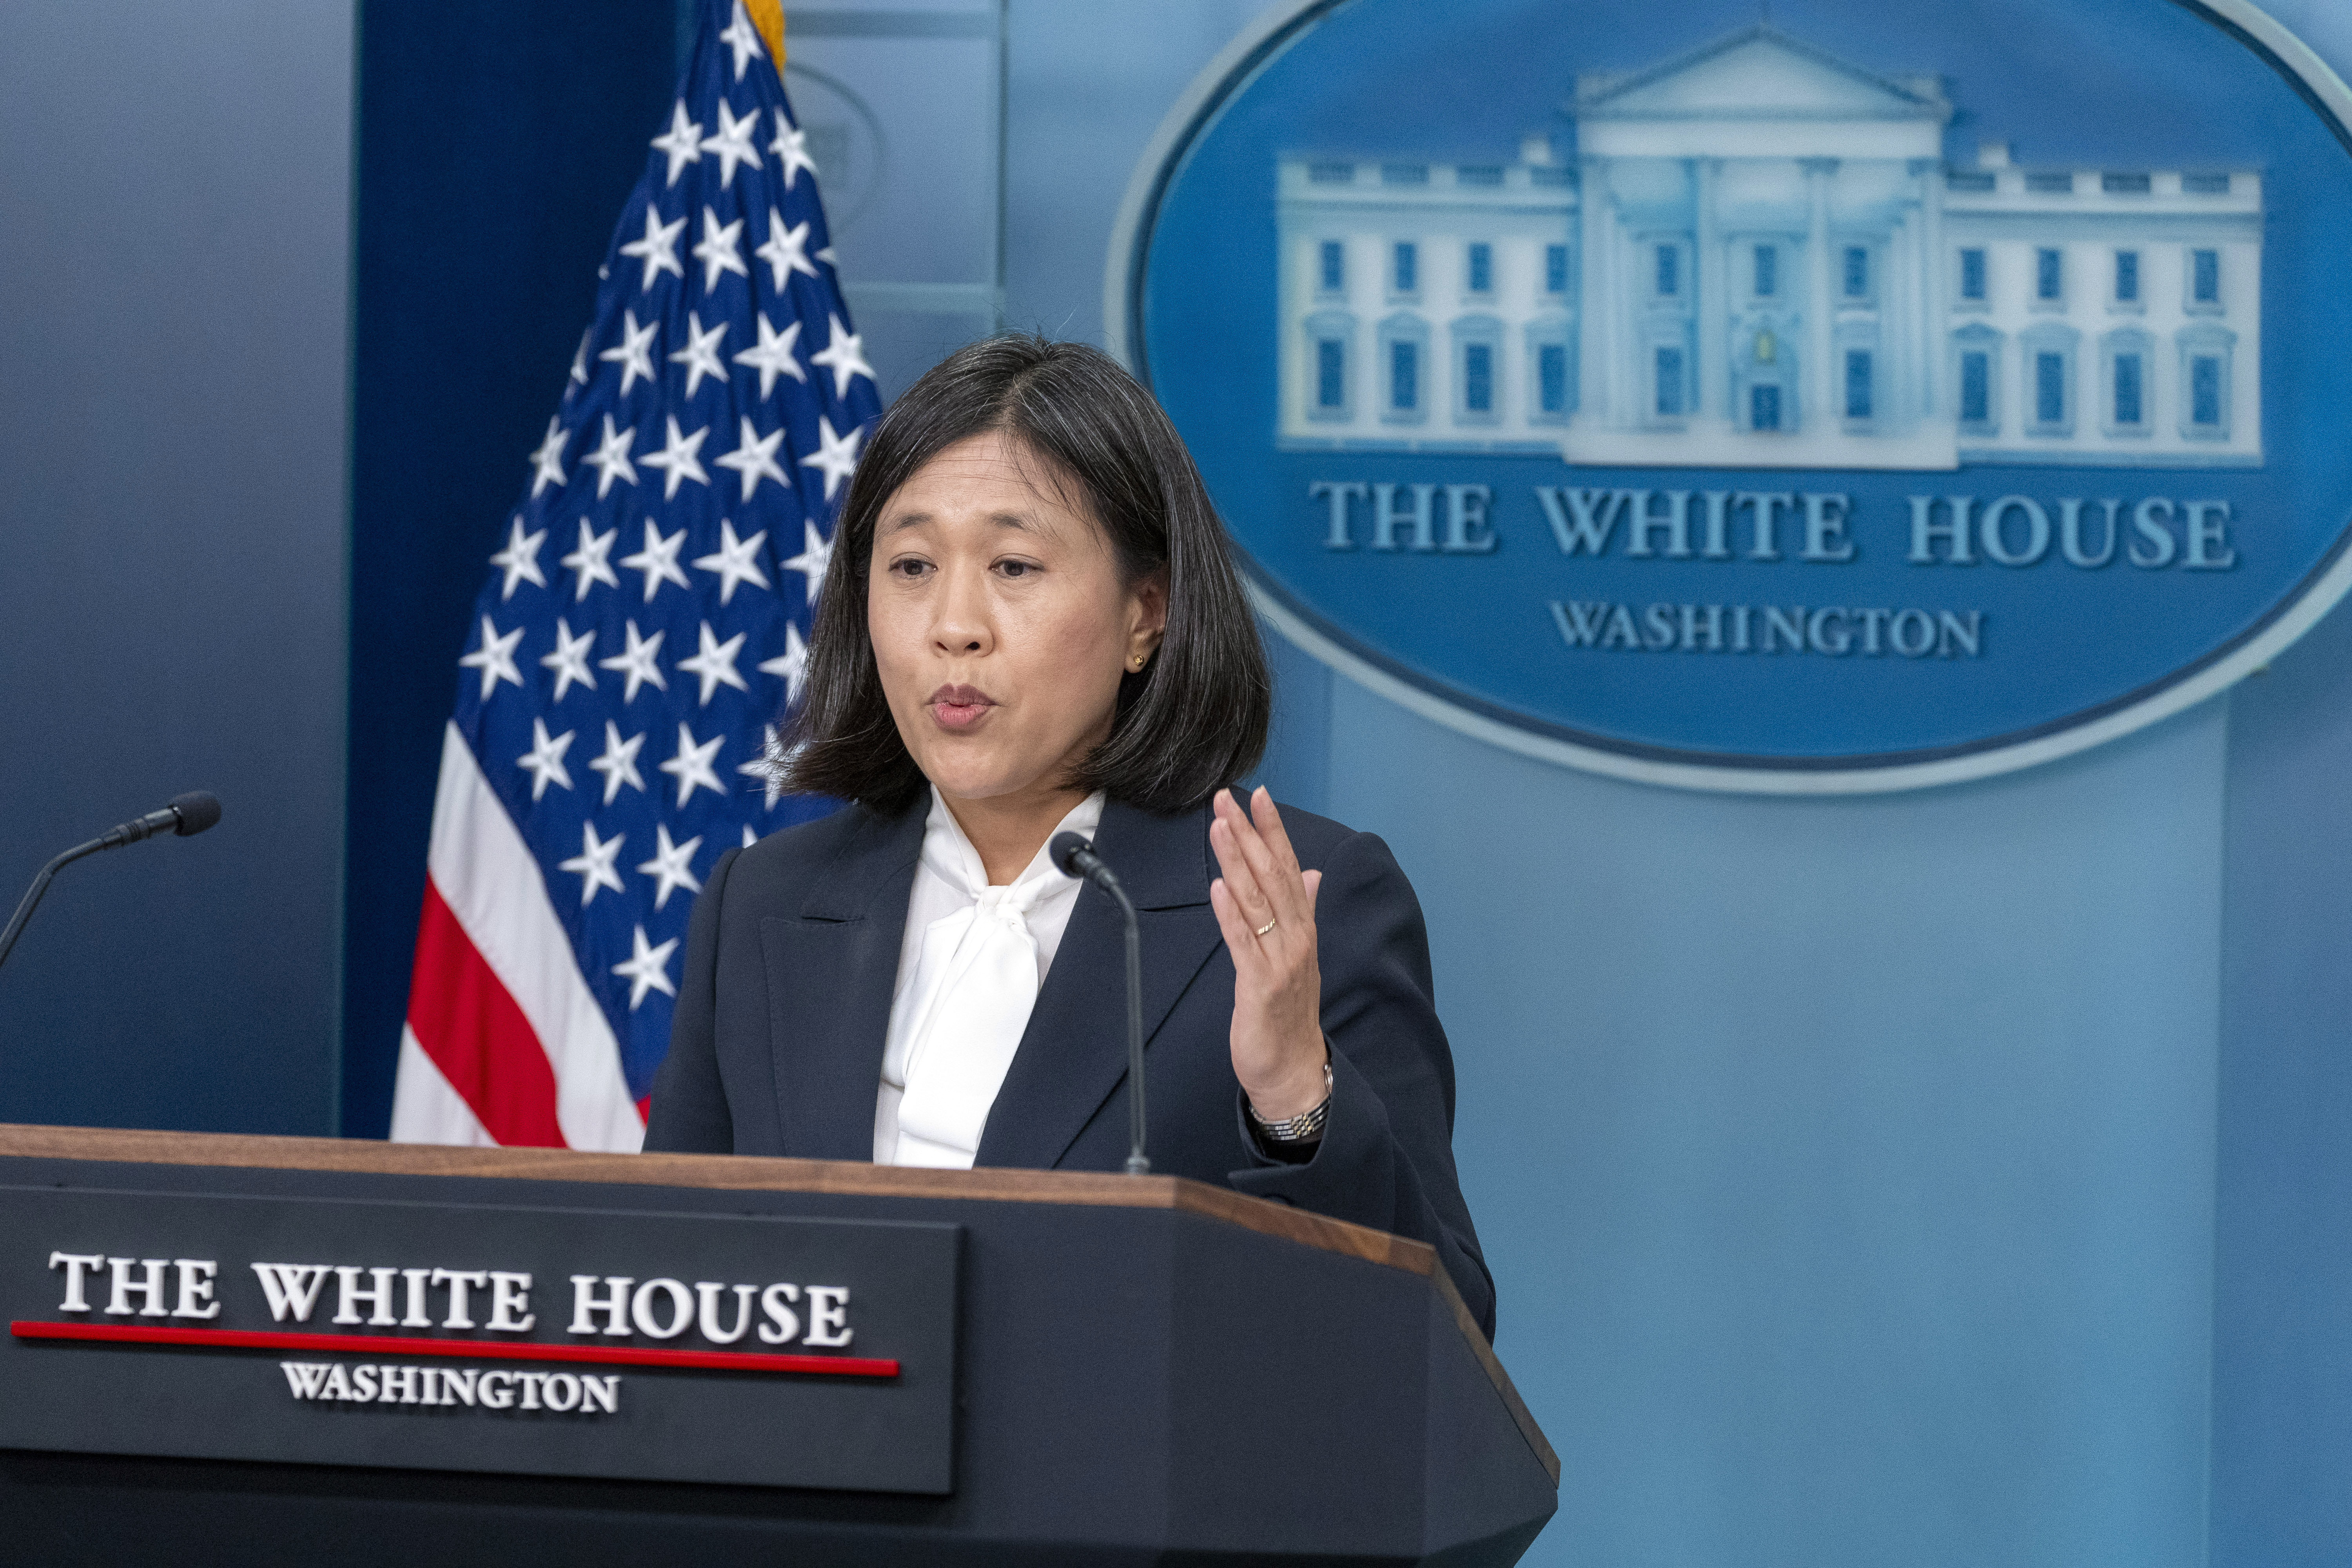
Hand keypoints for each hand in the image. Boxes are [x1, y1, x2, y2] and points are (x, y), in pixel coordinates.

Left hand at [1208, 787, 1327, 1121]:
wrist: (1294, 1070)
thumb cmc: (1289, 1013)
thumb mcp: (1298, 956)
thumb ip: (1301, 910)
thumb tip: (1310, 872)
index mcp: (1303, 928)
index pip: (1289, 868)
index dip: (1274, 831)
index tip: (1260, 796)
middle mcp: (1296, 939)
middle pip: (1273, 876)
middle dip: (1250, 834)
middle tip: (1228, 799)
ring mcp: (1281, 962)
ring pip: (1257, 902)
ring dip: (1237, 862)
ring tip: (1220, 827)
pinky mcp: (1260, 987)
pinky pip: (1244, 943)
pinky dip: (1231, 914)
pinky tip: (1218, 887)